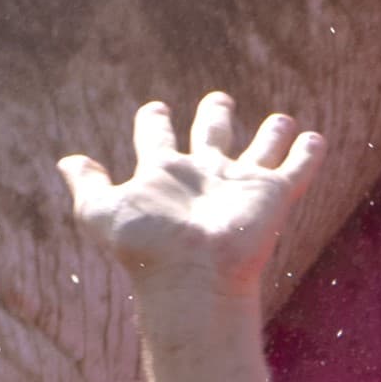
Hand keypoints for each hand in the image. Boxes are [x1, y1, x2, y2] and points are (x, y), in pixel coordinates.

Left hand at [61, 92, 323, 313]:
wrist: (193, 279)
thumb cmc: (148, 249)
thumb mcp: (103, 214)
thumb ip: (86, 186)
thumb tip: (65, 162)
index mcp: (165, 175)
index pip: (157, 138)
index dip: (154, 121)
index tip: (155, 112)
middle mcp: (203, 176)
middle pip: (213, 135)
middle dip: (216, 116)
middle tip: (219, 102)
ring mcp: (239, 186)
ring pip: (261, 149)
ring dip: (272, 135)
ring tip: (281, 123)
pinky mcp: (272, 196)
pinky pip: (296, 169)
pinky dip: (306, 155)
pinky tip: (315, 140)